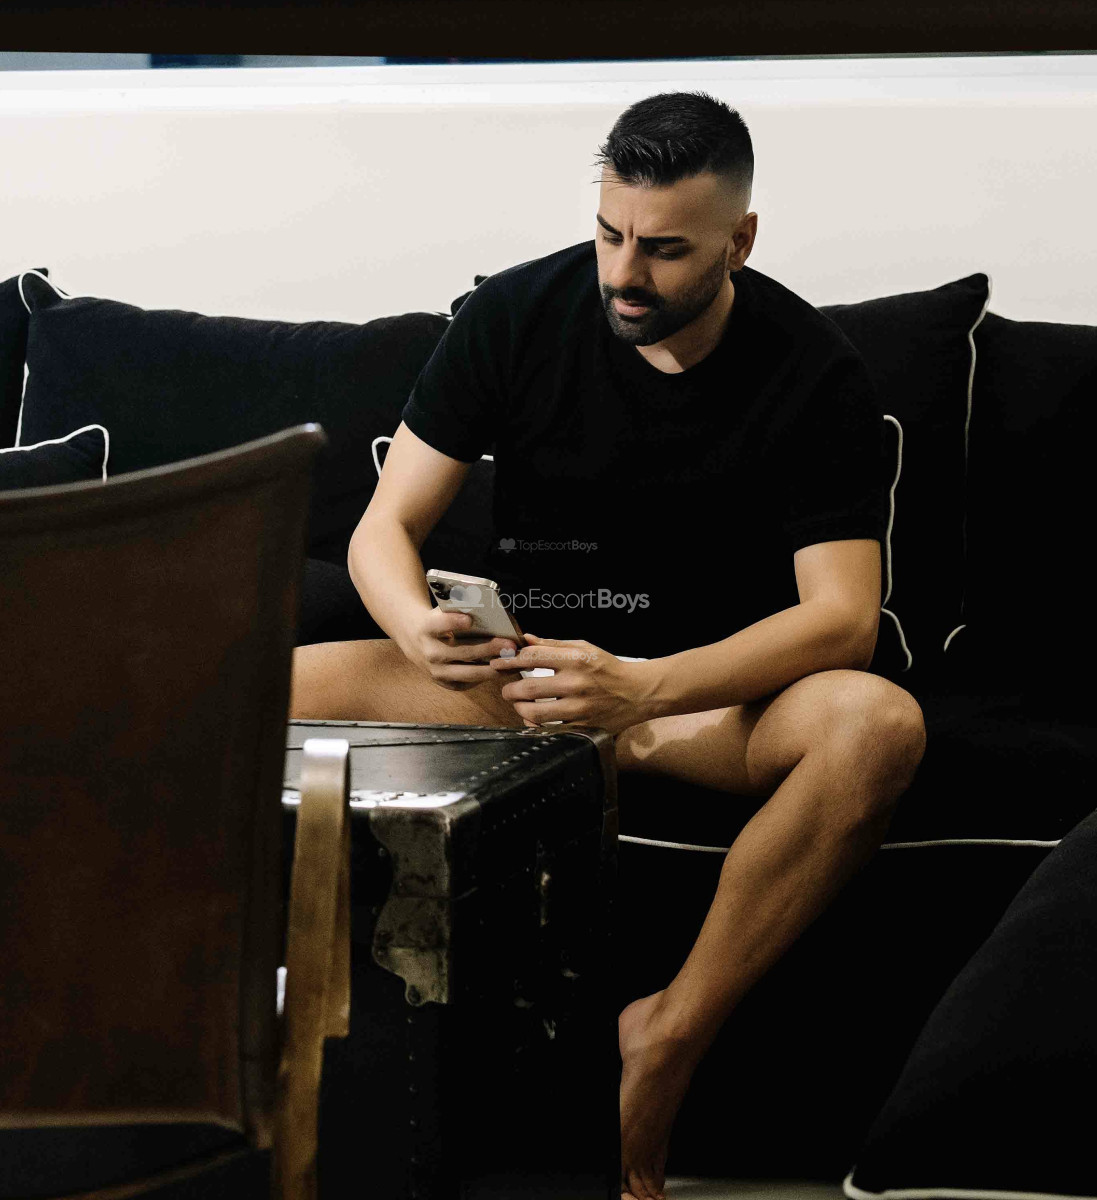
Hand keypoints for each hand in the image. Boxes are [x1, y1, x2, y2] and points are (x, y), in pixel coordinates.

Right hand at [401, 608, 523, 691]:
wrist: (415, 640)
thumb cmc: (438, 620)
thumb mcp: (442, 610)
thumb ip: (459, 608)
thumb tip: (488, 607)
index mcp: (427, 628)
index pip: (439, 625)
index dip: (453, 622)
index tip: (470, 619)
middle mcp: (430, 653)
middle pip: (461, 652)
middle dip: (488, 649)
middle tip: (510, 645)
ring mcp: (436, 671)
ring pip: (468, 673)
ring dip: (494, 668)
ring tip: (514, 661)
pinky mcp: (445, 683)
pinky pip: (469, 683)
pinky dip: (488, 677)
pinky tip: (505, 670)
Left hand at [489, 632, 656, 734]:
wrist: (638, 693)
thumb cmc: (608, 668)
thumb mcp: (584, 647)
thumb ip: (554, 644)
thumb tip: (526, 639)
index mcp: (575, 659)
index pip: (532, 657)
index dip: (510, 660)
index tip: (498, 664)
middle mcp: (576, 684)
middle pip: (528, 689)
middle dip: (510, 689)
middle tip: (507, 689)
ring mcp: (579, 708)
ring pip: (535, 713)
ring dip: (520, 708)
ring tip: (518, 703)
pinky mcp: (582, 726)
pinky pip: (549, 729)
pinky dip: (536, 725)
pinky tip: (533, 718)